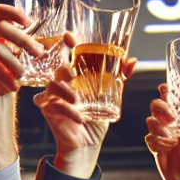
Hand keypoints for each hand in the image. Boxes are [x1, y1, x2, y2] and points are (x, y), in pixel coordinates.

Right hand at [0, 6, 42, 107]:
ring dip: (14, 63)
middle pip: (1, 27)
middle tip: (38, 53)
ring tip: (23, 75)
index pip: (0, 12)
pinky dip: (5, 76)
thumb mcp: (14, 64)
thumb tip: (45, 50)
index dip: (15, 13)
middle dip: (23, 39)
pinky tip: (14, 86)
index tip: (29, 23)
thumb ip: (24, 55)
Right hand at [36, 39, 136, 177]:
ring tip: (77, 101)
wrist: (87, 143)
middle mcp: (61, 79)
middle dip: (63, 63)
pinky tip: (79, 117)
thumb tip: (133, 60)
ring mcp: (51, 92)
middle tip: (73, 72)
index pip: (69, 53)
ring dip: (67, 91)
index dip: (68, 42)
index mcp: (75, 73)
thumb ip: (120, 77)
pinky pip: (52, 102)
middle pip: (58, 64)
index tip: (71, 36)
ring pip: (54, 83)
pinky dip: (67, 109)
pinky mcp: (46, 106)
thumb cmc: (96, 118)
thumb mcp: (112, 96)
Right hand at [144, 83, 179, 179]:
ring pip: (150, 121)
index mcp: (177, 115)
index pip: (167, 96)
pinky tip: (167, 150)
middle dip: (161, 109)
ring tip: (174, 141)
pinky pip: (149, 137)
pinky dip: (158, 144)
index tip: (165, 89)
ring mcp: (158, 131)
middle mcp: (166, 121)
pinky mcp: (152, 143)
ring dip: (162, 132)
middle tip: (172, 119)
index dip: (164, 90)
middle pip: (154, 104)